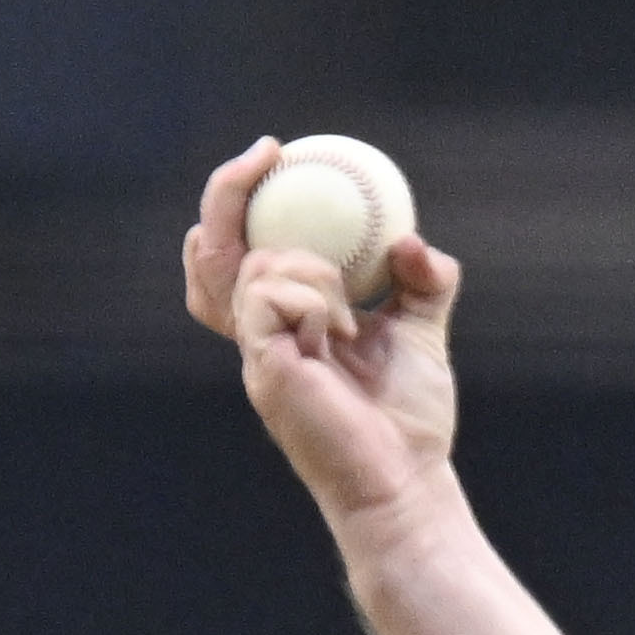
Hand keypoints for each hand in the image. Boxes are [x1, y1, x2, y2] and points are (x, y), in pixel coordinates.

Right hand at [183, 137, 461, 529]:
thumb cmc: (410, 421)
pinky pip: (273, 294)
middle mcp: (257, 335)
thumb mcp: (423, 335)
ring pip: (252, 266)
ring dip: (308, 268)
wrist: (407, 482)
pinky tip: (343, 332)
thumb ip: (424, 283)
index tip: (277, 155)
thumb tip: (413, 241)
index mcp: (282, 325)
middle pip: (210, 251)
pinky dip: (315, 297)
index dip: (240, 204)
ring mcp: (254, 352)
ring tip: (349, 315)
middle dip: (226, 192)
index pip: (238, 256)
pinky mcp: (262, 367)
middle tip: (267, 152)